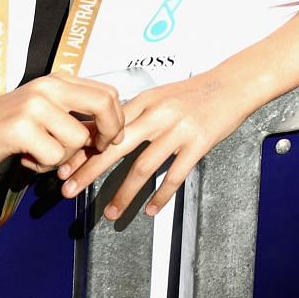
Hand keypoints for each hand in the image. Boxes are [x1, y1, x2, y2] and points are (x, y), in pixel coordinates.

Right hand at [0, 74, 123, 176]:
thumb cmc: (0, 129)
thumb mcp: (43, 113)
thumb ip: (73, 116)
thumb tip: (110, 133)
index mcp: (58, 81)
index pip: (108, 93)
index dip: (116, 119)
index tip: (109, 140)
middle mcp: (49, 87)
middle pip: (104, 105)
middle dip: (108, 134)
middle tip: (95, 152)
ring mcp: (34, 105)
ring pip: (77, 138)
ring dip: (63, 157)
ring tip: (39, 154)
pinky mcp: (20, 127)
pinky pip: (53, 154)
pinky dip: (43, 165)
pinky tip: (25, 158)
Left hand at [58, 73, 245, 219]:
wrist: (233, 84)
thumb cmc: (196, 91)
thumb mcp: (160, 95)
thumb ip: (134, 113)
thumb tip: (103, 135)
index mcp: (145, 101)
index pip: (105, 127)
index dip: (83, 149)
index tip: (65, 168)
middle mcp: (158, 114)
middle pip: (116, 147)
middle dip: (89, 171)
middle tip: (70, 190)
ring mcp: (179, 129)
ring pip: (143, 166)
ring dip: (124, 193)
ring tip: (111, 213)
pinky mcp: (198, 143)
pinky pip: (175, 175)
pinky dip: (161, 195)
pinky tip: (152, 209)